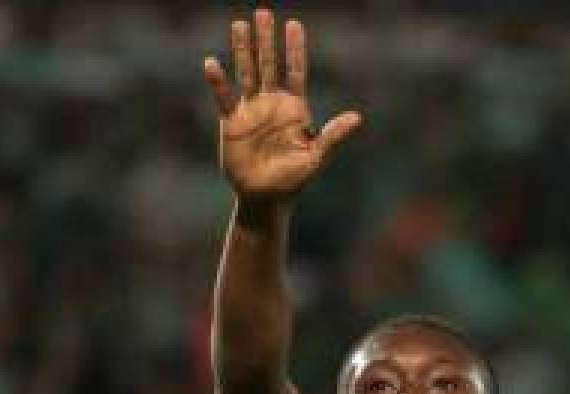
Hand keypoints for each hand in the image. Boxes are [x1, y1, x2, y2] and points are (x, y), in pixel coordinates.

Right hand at [203, 9, 361, 201]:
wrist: (266, 198)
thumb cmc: (294, 180)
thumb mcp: (316, 158)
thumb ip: (333, 136)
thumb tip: (357, 118)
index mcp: (295, 109)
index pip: (295, 72)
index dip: (295, 49)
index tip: (294, 25)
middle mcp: (273, 104)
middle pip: (269, 65)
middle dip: (267, 40)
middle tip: (264, 13)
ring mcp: (252, 111)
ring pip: (247, 73)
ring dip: (243, 50)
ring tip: (240, 24)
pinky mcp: (233, 122)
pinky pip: (224, 97)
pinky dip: (218, 82)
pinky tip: (212, 63)